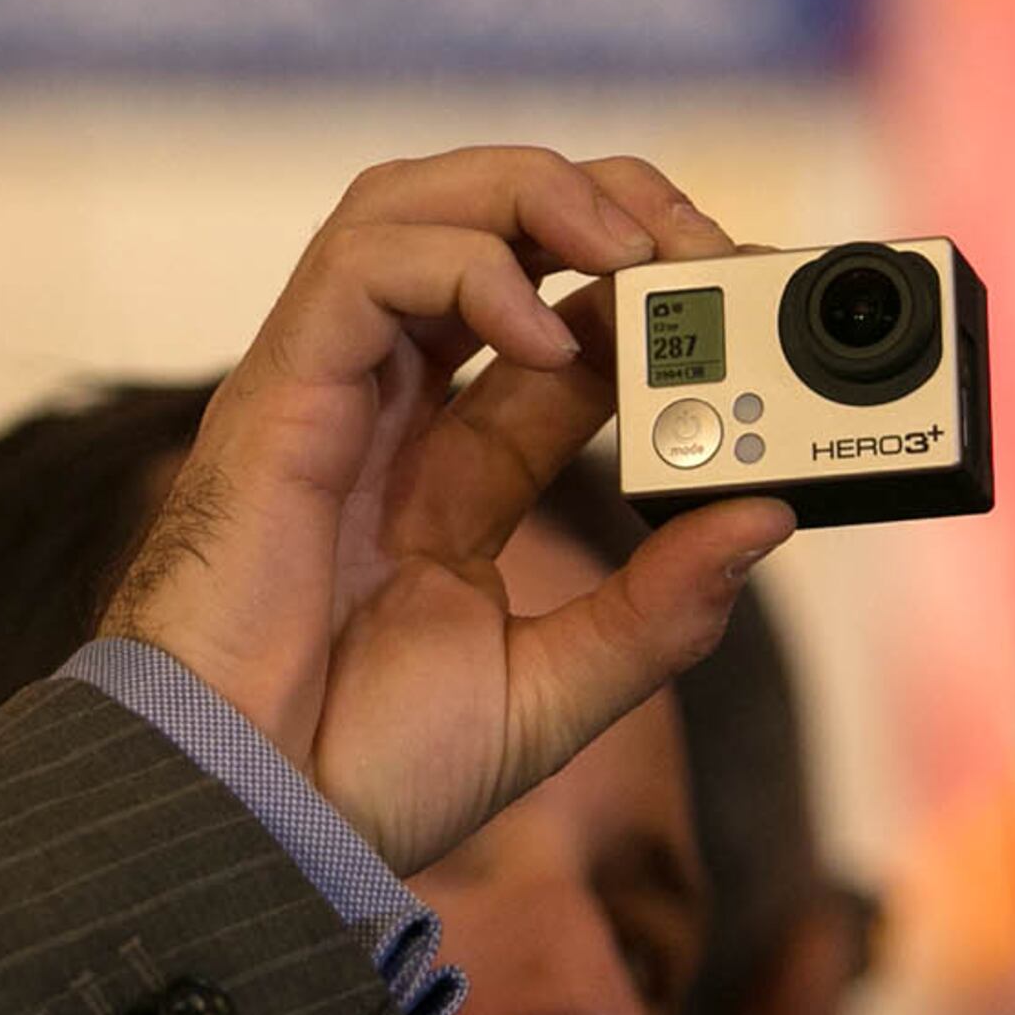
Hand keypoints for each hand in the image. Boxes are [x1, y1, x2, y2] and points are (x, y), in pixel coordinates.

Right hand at [99, 149, 796, 871]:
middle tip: (703, 246)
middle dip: (604, 204)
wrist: (248, 820)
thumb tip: (766, 516)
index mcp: (450, 474)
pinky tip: (546, 330)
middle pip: (486, 225)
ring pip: (412, 205)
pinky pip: (361, 267)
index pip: (561, 323)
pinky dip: (466, 267)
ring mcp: (330, 391)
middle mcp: (391, 410)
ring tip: (636, 248)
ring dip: (537, 194)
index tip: (744, 310)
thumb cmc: (359, 768)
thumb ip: (659, 611)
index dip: (652, 291)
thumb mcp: (552, 693)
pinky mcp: (279, 393)